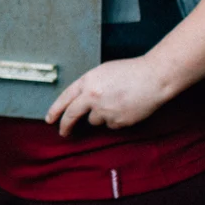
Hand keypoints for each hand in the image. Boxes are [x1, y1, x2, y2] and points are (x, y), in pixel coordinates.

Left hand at [45, 57, 176, 136]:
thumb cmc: (131, 72)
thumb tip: (80, 101)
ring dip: (101, 116)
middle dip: (65, 126)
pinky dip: (116, 119)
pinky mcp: (118, 122)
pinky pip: (111, 125)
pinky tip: (126, 108)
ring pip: (94, 121)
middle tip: (64, 132)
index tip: (50, 119)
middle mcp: (93, 97)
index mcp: (87, 81)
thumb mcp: (103, 72)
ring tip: (117, 102)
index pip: (64, 98)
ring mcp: (105, 111)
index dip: (55, 110)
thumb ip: (89, 85)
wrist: (154, 78)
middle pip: (72, 116)